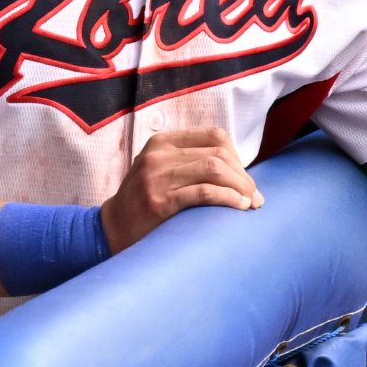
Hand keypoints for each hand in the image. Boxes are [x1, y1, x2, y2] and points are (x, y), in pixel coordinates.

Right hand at [101, 127, 263, 254]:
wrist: (110, 230)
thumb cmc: (144, 203)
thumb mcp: (161, 171)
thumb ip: (189, 162)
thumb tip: (239, 170)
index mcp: (163, 142)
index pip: (215, 136)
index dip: (237, 157)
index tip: (246, 179)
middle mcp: (159, 154)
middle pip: (218, 153)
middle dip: (243, 176)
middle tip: (256, 197)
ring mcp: (157, 176)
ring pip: (214, 169)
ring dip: (240, 187)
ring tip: (251, 204)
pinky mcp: (159, 200)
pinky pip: (203, 192)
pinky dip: (227, 198)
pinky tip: (239, 207)